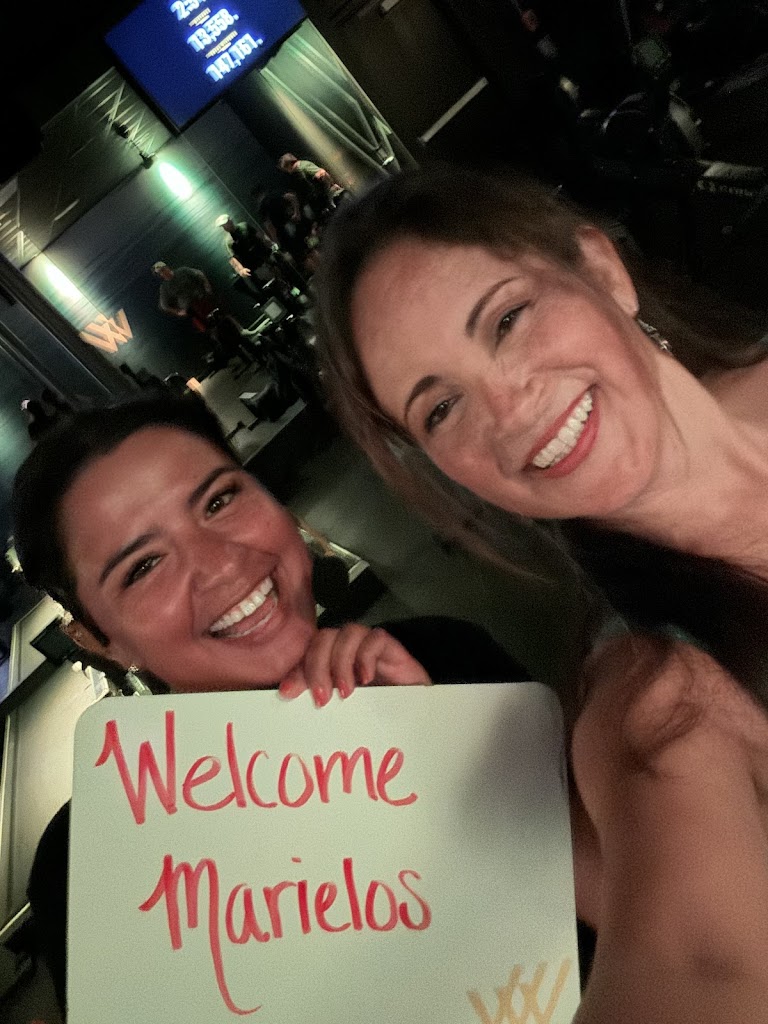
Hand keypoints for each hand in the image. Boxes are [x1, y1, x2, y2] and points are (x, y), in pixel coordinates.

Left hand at [279, 625, 430, 706]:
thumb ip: (323, 700)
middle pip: (324, 638)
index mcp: (333, 663)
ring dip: (341, 661)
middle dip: (317, 666)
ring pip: (348, 632)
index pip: (308, 653)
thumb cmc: (378, 717)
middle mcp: (349, 651)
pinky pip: (376, 638)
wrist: (419, 719)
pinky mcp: (393, 648)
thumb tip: (289, 698)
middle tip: (323, 697)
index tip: (287, 693)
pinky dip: (367, 656)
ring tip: (347, 692)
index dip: (297, 669)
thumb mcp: (343, 712)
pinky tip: (367, 679)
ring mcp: (371, 647)